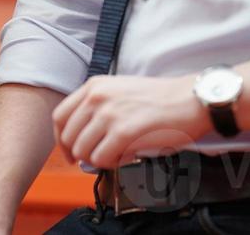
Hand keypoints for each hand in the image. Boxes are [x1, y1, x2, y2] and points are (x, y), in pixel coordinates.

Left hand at [52, 74, 208, 169]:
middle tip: (96, 159)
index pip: (59, 116)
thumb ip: (98, 108)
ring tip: (118, 155)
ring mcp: (109, 114)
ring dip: (98, 159)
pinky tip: (127, 156)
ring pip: (83, 151)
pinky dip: (112, 164)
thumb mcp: (120, 91)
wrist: (189, 99)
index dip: (61, 139)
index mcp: (94, 86)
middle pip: (68, 137)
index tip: (70, 151)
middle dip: (79, 154)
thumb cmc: (160, 99)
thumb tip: (83, 138)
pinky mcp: (124, 132)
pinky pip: (102, 159)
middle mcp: (97, 97)